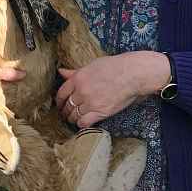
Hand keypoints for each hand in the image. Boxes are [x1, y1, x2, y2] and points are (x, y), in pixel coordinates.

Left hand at [55, 52, 170, 127]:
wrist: (132, 74)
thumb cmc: (113, 67)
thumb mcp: (92, 66)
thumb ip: (75, 72)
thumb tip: (61, 71)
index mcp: (78, 78)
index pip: (61, 93)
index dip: (59, 101)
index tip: (60, 103)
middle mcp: (81, 91)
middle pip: (67, 106)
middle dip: (65, 110)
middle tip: (67, 112)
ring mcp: (90, 103)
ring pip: (74, 116)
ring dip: (72, 118)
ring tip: (74, 118)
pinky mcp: (100, 113)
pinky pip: (84, 123)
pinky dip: (81, 124)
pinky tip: (83, 122)